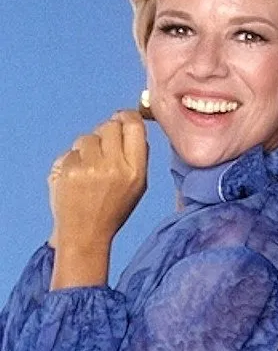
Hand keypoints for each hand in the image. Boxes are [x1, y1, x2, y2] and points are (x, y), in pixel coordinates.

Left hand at [48, 110, 148, 287]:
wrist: (84, 233)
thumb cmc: (113, 209)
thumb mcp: (139, 184)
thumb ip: (137, 155)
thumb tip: (130, 126)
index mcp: (135, 169)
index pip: (133, 126)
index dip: (127, 117)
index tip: (122, 118)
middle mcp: (113, 165)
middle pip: (109, 126)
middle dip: (106, 132)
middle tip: (104, 147)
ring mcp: (88, 167)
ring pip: (87, 137)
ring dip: (87, 147)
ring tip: (88, 167)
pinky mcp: (66, 171)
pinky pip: (70, 152)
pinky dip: (72, 161)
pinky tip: (75, 177)